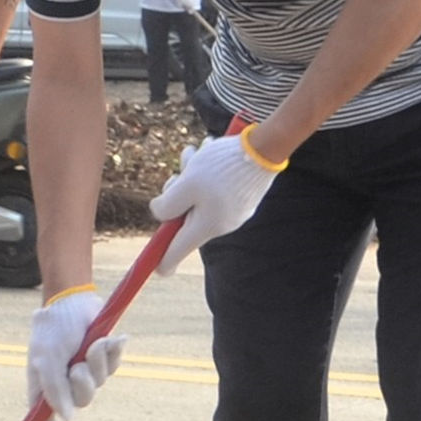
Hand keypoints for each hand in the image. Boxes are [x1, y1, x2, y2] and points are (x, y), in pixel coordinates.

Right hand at [26, 285, 129, 420]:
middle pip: (83, 401)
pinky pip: (115, 366)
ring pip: (100, 382)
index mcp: (44, 389)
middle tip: (78, 365)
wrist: (70, 302)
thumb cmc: (52, 330)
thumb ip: (54, 388)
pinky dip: (112, 352)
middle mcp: (65, 386)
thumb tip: (68, 417)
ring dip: (98, 362)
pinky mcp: (104, 361)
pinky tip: (109, 338)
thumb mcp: (45, 360)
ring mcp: (86, 374)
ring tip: (92, 343)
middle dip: (84, 382)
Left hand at [152, 133, 286, 249]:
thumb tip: (159, 214)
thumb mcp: (185, 185)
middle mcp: (221, 225)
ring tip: (194, 153)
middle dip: (175, 193)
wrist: (263, 150)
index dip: (164, 258)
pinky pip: (214, 191)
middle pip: (185, 217)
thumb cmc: (221, 168)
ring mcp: (233, 212)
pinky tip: (208, 152)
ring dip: (189, 177)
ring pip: (197, 198)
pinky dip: (205, 174)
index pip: (179, 249)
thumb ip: (167, 205)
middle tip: (178, 173)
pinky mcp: (241, 199)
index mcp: (205, 226)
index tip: (156, 270)